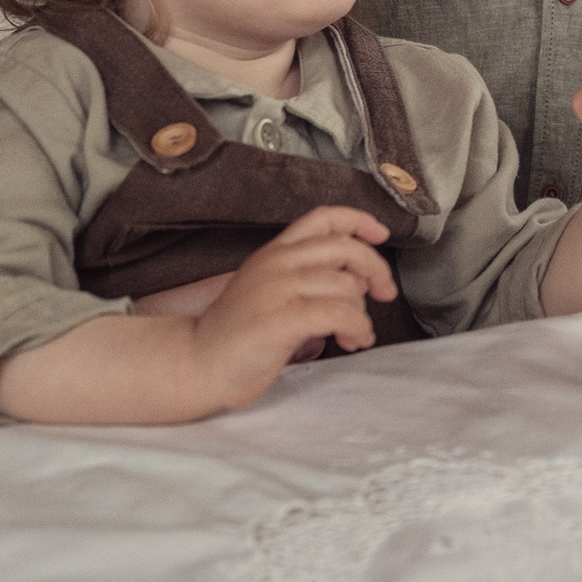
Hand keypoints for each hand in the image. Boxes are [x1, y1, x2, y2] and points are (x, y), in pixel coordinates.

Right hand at [186, 206, 396, 408]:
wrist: (196, 364)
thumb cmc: (238, 334)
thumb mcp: (272, 289)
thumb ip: (309, 276)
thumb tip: (358, 279)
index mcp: (274, 252)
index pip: (323, 217)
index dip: (359, 220)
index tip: (381, 234)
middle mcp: (276, 263)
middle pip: (345, 248)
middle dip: (376, 269)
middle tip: (385, 293)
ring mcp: (276, 290)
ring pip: (346, 286)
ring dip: (363, 313)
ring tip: (356, 335)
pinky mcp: (280, 320)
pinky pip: (339, 314)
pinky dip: (357, 328)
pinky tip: (354, 340)